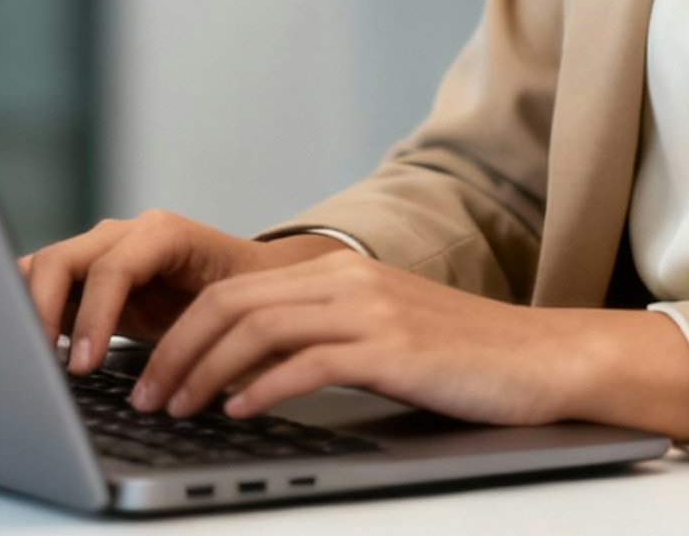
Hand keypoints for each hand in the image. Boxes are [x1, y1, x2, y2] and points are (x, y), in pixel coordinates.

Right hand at [17, 210, 345, 373]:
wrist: (242, 277)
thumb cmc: (239, 294)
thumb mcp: (224, 311)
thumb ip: (190, 334)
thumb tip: (162, 378)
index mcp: (163, 234)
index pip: (112, 268)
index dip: (92, 318)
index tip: (82, 366)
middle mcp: (123, 234)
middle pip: (61, 259)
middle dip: (42, 312)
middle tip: (42, 366)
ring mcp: (98, 249)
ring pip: (40, 265)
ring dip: (25, 308)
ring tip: (27, 358)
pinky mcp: (82, 274)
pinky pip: (40, 282)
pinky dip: (26, 310)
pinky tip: (29, 348)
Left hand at [122, 247, 688, 443]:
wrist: (543, 359)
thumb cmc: (463, 358)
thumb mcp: (382, 335)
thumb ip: (321, 340)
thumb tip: (246, 377)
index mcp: (340, 274)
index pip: (235, 290)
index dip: (181, 331)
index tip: (151, 373)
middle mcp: (349, 281)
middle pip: (233, 303)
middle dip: (177, 352)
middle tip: (146, 397)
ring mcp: (371, 311)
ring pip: (259, 328)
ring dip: (205, 373)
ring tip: (178, 410)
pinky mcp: (393, 348)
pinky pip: (308, 362)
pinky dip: (262, 389)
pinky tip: (240, 413)